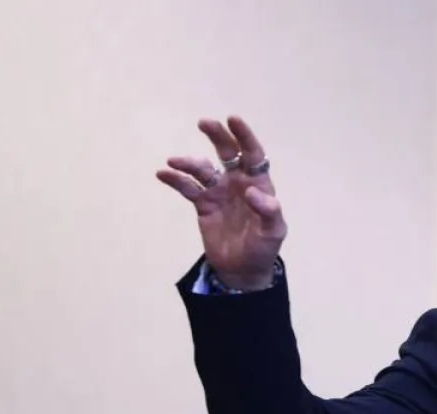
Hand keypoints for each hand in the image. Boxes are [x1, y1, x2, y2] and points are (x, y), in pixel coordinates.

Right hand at [157, 116, 286, 289]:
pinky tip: (163, 174)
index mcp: (258, 184)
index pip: (253, 155)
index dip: (244, 136)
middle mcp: (238, 183)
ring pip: (202, 169)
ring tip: (174, 161)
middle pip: (227, 153)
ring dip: (189, 162)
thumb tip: (251, 192)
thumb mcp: (273, 232)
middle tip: (204, 123)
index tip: (233, 119)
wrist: (242, 271)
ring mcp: (219, 192)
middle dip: (217, 136)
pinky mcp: (203, 204)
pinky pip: (188, 187)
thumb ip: (268, 211)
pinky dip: (175, 179)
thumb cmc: (263, 249)